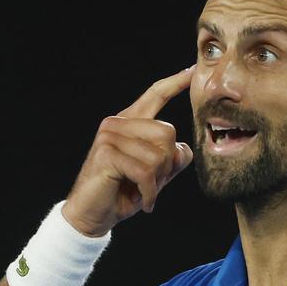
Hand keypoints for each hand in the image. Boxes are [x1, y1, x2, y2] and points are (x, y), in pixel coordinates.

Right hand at [61, 66, 195, 236]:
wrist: (94, 215)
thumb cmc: (125, 192)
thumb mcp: (157, 174)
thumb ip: (172, 158)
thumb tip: (183, 149)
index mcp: (131, 122)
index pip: (155, 94)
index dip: (175, 82)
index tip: (192, 70)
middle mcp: (119, 123)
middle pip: (168, 132)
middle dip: (167, 164)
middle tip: (153, 182)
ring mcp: (110, 136)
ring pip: (159, 155)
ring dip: (157, 181)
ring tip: (144, 190)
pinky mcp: (107, 153)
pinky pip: (146, 172)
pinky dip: (149, 192)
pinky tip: (143, 202)